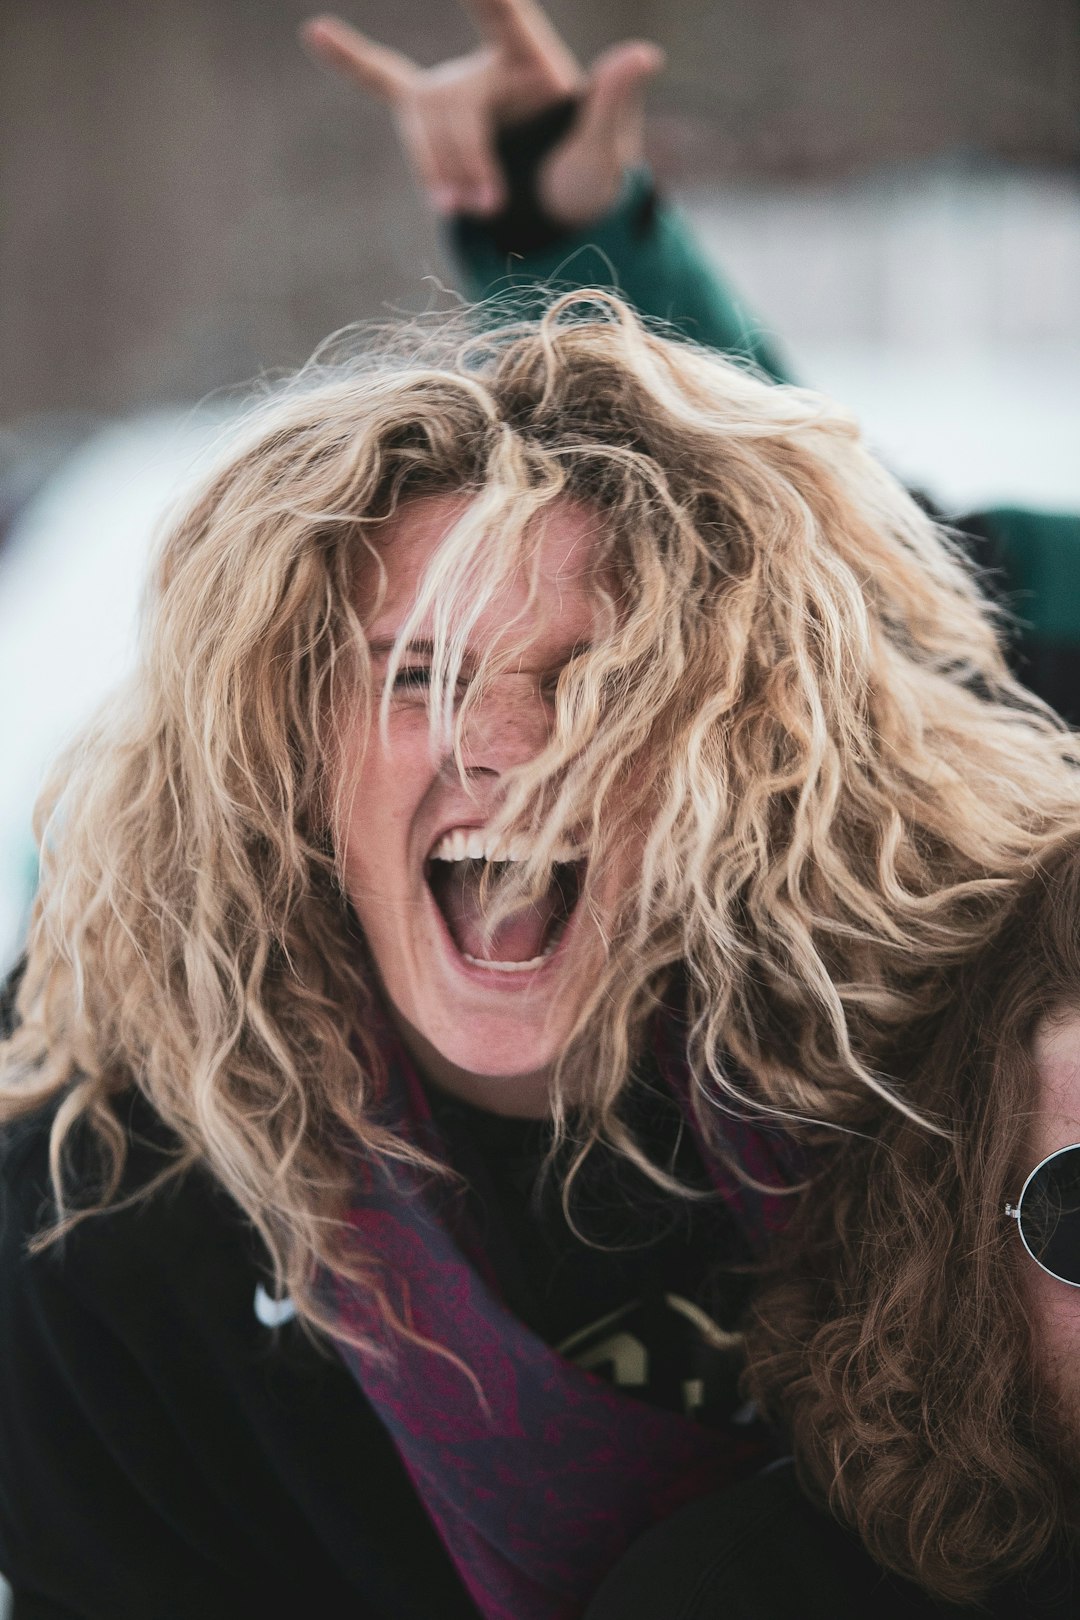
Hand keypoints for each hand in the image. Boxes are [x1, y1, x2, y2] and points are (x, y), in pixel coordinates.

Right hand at [300, 1, 663, 227]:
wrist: (558, 219)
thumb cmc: (588, 178)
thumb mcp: (608, 150)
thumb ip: (616, 101)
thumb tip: (644, 55)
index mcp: (530, 57)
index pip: (500, 11)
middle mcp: (484, 64)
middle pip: (449, 105)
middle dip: (464, 159)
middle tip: (489, 206)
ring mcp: (452, 90)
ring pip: (421, 127)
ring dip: (439, 173)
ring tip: (467, 209)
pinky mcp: (427, 118)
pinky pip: (382, 81)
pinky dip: (349, 60)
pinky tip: (314, 32)